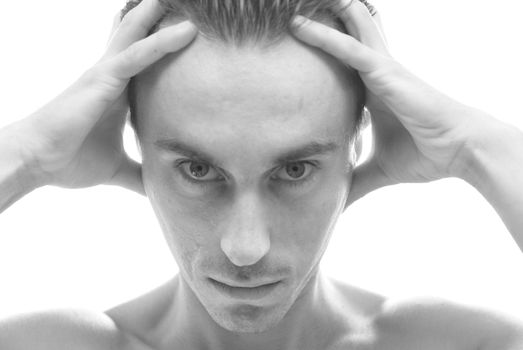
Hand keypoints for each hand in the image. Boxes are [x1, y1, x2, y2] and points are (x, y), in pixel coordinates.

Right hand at [14, 0, 196, 194]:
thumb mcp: (117, 168)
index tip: (182, 32)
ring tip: (179, 0)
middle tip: (182, 6)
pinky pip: (137, 56)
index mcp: (118, 93)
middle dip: (157, 22)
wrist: (37, 161)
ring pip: (140, 38)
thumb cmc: (70, 159)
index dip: (158, 45)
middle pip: (139, 41)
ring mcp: (106, 74)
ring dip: (161, 18)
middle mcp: (111, 77)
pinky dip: (160, 44)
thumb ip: (139, 174)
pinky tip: (185, 33)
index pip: (142, 62)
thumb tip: (158, 188)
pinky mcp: (102, 79)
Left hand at [291, 0, 499, 205]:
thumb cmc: (426, 154)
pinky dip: (324, 37)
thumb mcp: (377, 170)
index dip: (322, 46)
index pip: (342, 61)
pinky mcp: (385, 73)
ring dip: (321, 16)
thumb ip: (355, 181)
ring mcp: (380, 69)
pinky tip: (299, 25)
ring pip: (346, 31)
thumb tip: (336, 203)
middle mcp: (375, 73)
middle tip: (291, 11)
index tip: (295, 39)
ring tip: (291, 6)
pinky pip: (349, 50)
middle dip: (323, 21)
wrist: (459, 151)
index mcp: (371, 90)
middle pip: (345, 37)